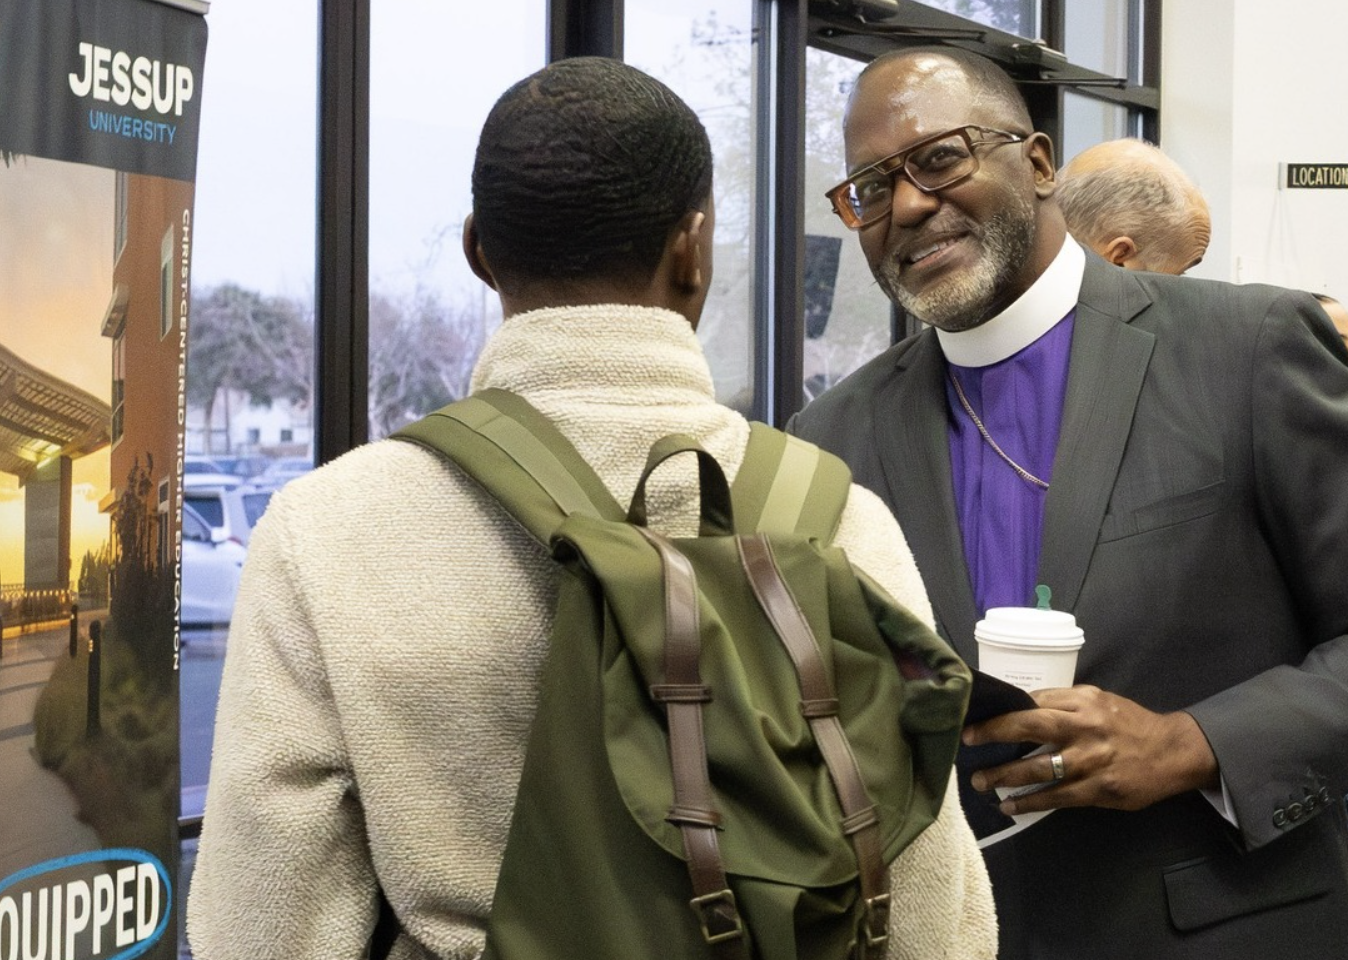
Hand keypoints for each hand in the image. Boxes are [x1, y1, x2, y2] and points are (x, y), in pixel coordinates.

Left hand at [961, 685, 1219, 815]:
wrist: (1172, 752)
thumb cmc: (1127, 724)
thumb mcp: (1098, 701)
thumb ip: (1062, 702)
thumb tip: (1019, 706)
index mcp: (1082, 702)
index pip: (1032, 701)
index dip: (1001, 709)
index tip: (974, 715)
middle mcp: (1084, 728)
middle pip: (1030, 726)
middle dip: (994, 732)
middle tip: (966, 739)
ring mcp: (1091, 761)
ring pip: (1039, 768)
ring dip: (1005, 776)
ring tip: (980, 781)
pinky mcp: (1098, 790)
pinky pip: (1056, 797)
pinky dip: (1030, 802)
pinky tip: (1009, 806)